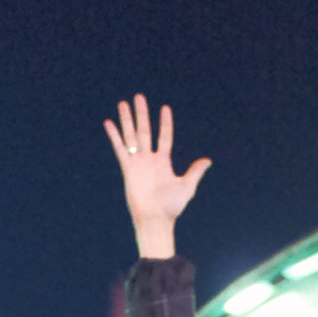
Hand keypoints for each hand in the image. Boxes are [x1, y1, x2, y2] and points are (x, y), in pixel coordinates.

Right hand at [103, 94, 210, 259]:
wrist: (156, 219)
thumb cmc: (172, 207)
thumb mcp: (187, 186)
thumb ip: (195, 172)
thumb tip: (208, 161)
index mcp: (164, 161)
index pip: (165, 137)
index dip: (165, 123)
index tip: (165, 109)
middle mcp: (149, 159)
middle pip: (145, 131)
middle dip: (142, 114)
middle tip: (138, 97)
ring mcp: (138, 163)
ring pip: (131, 136)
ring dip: (127, 119)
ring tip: (123, 103)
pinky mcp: (128, 169)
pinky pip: (120, 149)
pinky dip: (115, 136)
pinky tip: (109, 123)